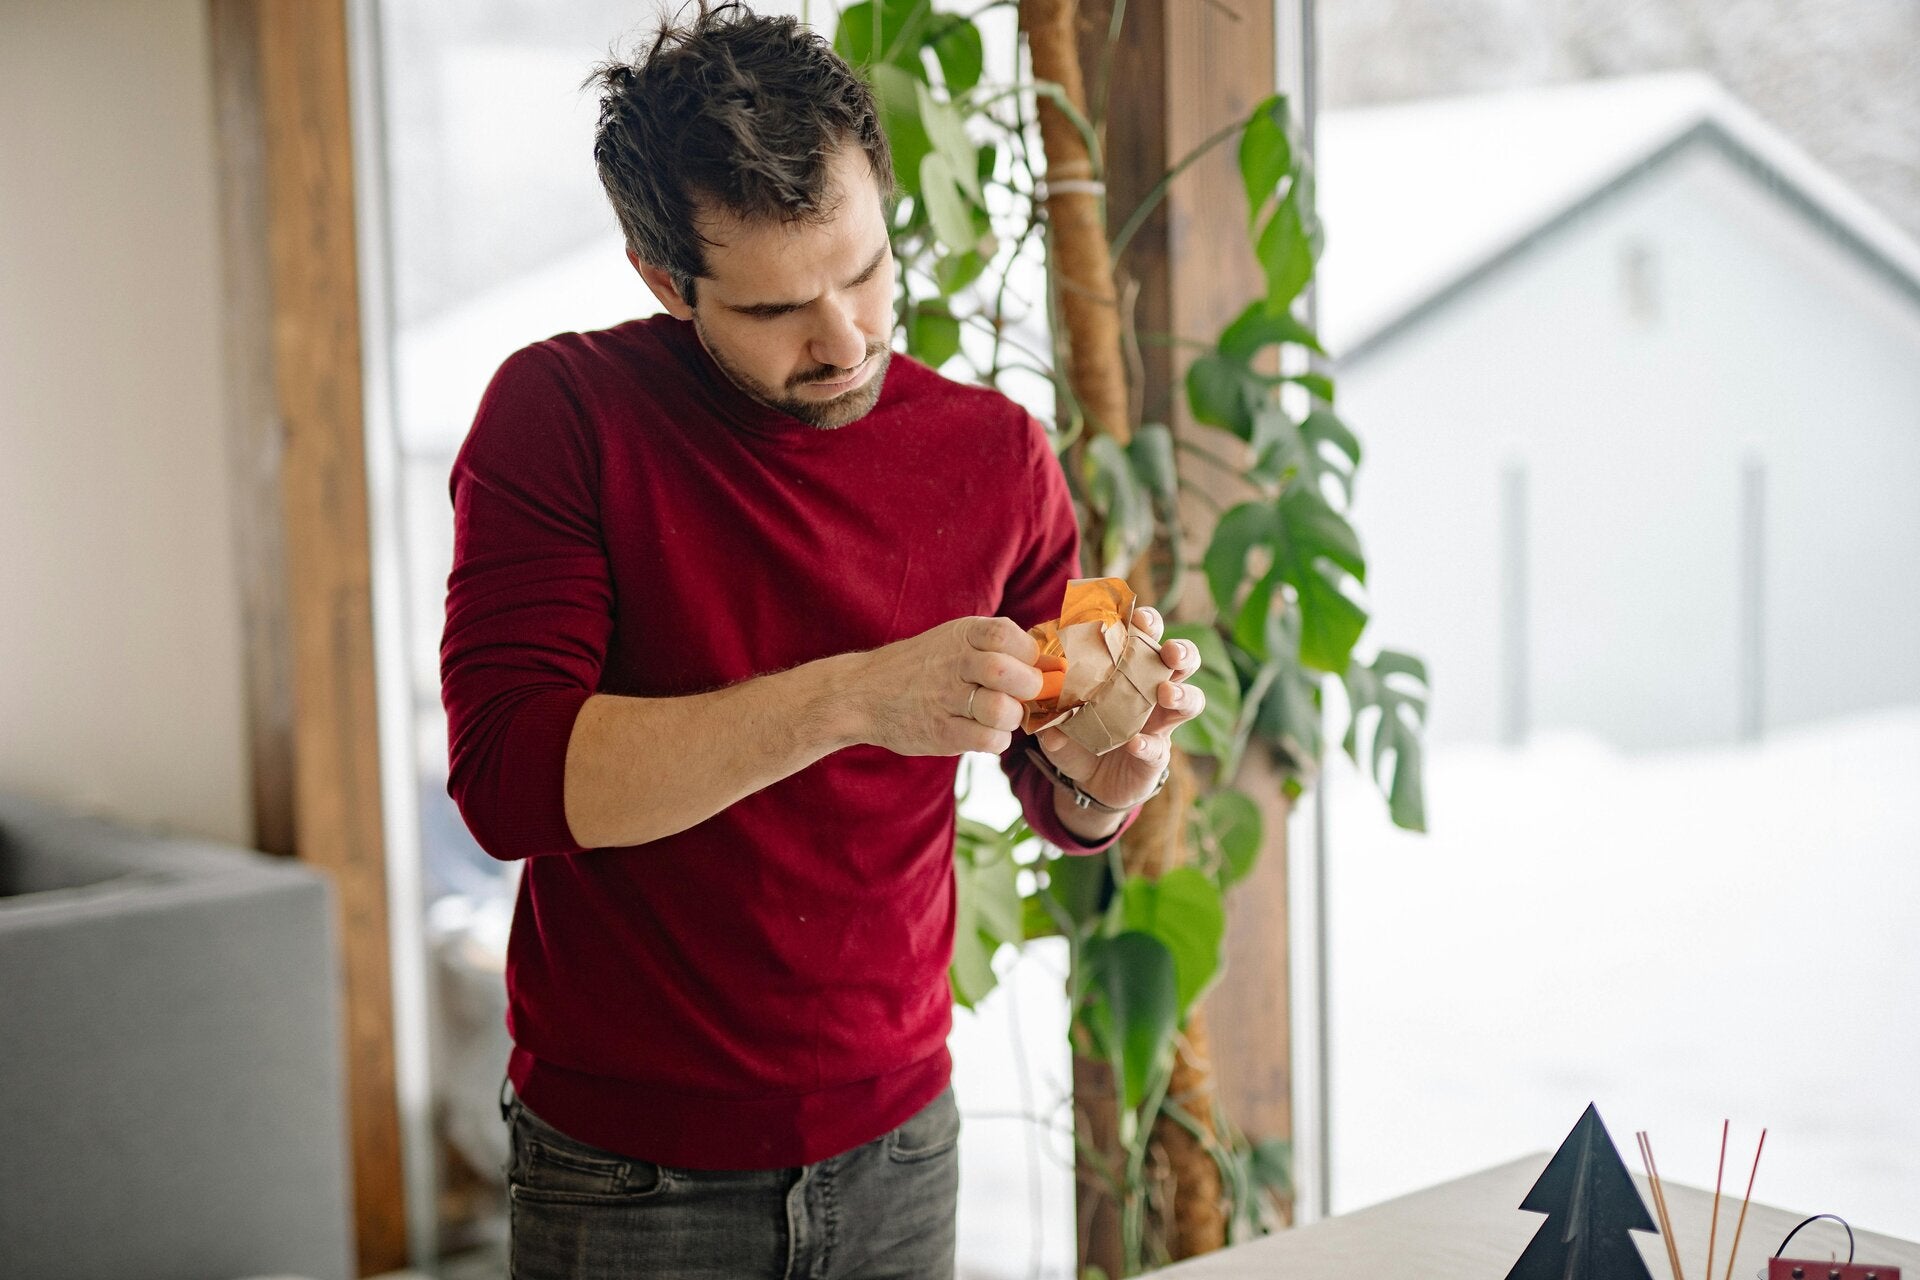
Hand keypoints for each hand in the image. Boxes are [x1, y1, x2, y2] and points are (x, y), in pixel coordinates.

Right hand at [852, 616, 1045, 756]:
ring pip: (1002, 710)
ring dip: (1014, 717)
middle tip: (1026, 695)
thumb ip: (995, 646)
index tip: (1035, 666)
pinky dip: (998, 740)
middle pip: (1009, 673)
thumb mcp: (952, 640)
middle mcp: (953, 662)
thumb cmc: (921, 667)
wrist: (862, 693)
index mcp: (962, 634)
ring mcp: (944, 698)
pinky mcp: (940, 732)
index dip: (1031, 653)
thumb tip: (1051, 660)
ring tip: (1003, 716)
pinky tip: (987, 733)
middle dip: (1030, 688)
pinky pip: (988, 739)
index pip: (1008, 635)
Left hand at [1035, 605, 1203, 808]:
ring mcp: (1160, 724)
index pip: (1147, 638)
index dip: (1150, 624)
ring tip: (1165, 693)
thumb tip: (1040, 704)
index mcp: (1130, 672)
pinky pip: (1160, 748)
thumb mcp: (1059, 720)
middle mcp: (1153, 692)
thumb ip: (1050, 710)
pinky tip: (1135, 744)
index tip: (1141, 619)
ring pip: (1191, 701)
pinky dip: (1148, 745)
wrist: (1088, 785)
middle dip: (1182, 651)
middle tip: (1170, 653)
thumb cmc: (1079, 738)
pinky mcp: (1157, 756)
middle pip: (1183, 662)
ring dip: (1182, 693)